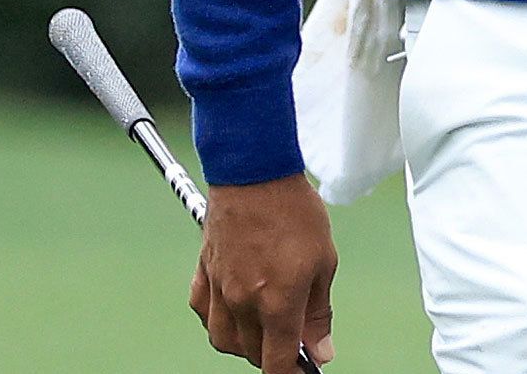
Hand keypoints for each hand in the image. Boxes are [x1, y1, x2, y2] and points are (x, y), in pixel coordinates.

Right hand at [192, 175, 336, 370]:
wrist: (254, 173)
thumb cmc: (293, 210)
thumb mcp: (323, 261)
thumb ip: (318, 312)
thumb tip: (320, 350)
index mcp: (276, 302)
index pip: (276, 363)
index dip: (292, 373)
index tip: (304, 368)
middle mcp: (242, 302)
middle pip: (251, 353)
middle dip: (273, 353)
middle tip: (293, 337)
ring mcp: (218, 289)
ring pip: (223, 339)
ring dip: (244, 342)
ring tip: (264, 325)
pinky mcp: (203, 273)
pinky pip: (204, 313)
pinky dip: (219, 320)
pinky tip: (235, 308)